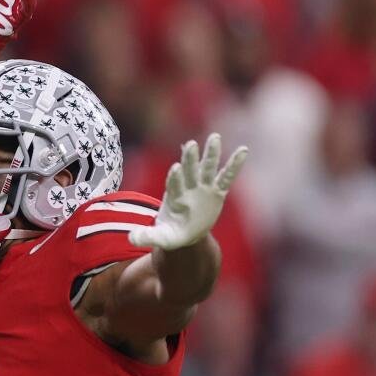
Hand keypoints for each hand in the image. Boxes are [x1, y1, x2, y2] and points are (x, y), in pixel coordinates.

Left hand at [129, 133, 248, 250]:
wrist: (184, 232)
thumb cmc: (171, 234)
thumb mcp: (161, 238)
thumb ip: (148, 236)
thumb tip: (131, 238)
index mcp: (174, 198)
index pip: (174, 186)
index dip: (175, 178)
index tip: (175, 168)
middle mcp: (188, 189)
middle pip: (189, 172)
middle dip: (190, 159)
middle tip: (190, 144)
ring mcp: (202, 188)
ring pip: (207, 169)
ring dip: (210, 154)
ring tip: (214, 137)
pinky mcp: (216, 192)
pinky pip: (227, 177)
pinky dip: (234, 165)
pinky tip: (243, 150)